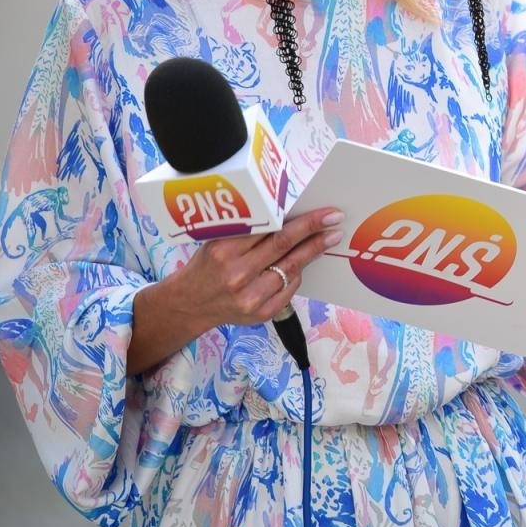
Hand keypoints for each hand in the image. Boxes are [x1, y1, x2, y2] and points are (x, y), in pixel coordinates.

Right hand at [168, 207, 342, 327]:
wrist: (189, 305)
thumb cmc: (207, 266)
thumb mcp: (217, 241)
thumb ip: (247, 231)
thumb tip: (289, 214)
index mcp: (224, 251)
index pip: (271, 231)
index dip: (302, 221)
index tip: (325, 212)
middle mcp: (237, 275)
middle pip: (284, 248)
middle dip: (315, 232)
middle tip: (336, 219)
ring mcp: (250, 298)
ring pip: (291, 269)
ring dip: (313, 252)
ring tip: (329, 238)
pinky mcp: (261, 314)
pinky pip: (289, 288)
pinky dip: (297, 273)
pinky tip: (301, 263)